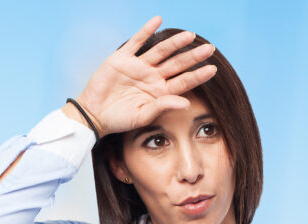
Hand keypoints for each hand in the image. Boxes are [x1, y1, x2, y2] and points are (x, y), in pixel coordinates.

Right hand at [72, 16, 217, 136]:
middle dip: (192, 57)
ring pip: (160, 51)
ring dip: (174, 43)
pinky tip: (158, 20)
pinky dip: (146, 30)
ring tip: (189, 35)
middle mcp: (152, 77)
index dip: (198, 76)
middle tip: (210, 49)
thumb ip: (163, 107)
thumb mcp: (142, 117)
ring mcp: (138, 66)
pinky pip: (136, 41)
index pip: (183, 82)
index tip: (213, 69)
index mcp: (159, 93)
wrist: (93, 114)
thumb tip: (186, 103)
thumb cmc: (118, 120)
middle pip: (176, 64)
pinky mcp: (122, 58)